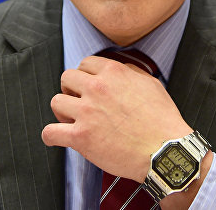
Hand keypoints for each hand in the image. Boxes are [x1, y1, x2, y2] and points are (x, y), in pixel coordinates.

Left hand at [41, 55, 192, 181]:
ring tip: (70, 119)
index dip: (85, 75)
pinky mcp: (80, 137)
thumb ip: (131, 72)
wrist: (165, 151)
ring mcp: (86, 112)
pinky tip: (57, 137)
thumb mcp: (151, 84)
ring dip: (62, 110)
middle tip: (79, 102)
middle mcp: (97, 88)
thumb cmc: (162, 120)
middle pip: (66, 78)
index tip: (87, 86)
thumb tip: (120, 69)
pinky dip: (50, 136)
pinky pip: (50, 132)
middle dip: (71, 89)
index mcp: (113, 73)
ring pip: (56, 101)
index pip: (85, 64)